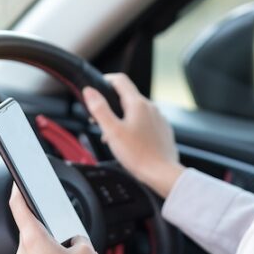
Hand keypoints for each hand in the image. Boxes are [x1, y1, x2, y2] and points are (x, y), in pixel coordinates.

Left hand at [8, 184, 97, 253]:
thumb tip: (77, 241)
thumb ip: (80, 239)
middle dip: (51, 225)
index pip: (19, 207)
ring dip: (55, 244)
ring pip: (39, 246)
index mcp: (33, 238)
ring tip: (75, 252)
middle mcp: (25, 252)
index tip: (17, 181)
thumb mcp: (85, 252)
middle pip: (33, 227)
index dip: (18, 191)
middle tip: (64, 224)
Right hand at [83, 73, 184, 197]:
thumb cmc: (138, 155)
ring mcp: (159, 119)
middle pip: (128, 98)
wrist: (162, 173)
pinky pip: (146, 123)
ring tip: (114, 137)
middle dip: (112, 106)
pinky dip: (135, 127)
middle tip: (100, 120)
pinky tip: (130, 143)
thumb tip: (90, 92)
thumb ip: (100, 109)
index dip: (106, 80)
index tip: (98, 87)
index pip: (120, 80)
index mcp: (138, 104)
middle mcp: (151, 108)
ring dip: (123, 119)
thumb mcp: (113, 131)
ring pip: (137, 112)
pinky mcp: (163, 130)